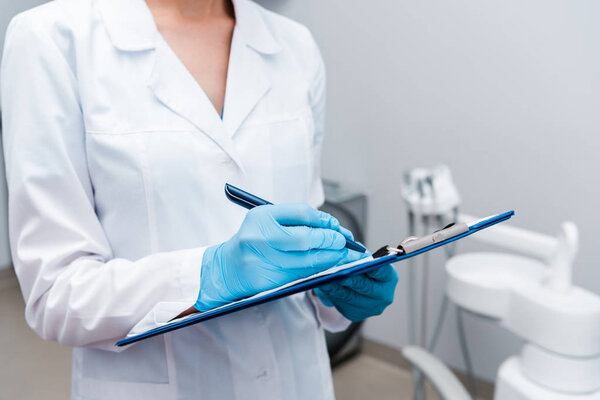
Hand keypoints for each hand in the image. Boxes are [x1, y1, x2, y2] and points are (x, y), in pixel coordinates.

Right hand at [194, 203, 353, 310]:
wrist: (229, 268)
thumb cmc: (254, 240)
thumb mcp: (267, 220)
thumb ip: (295, 219)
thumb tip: (331, 226)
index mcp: (261, 217)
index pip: (301, 213)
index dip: (324, 219)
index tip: (335, 225)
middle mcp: (261, 238)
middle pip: (306, 238)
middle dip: (330, 240)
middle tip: (344, 241)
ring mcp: (264, 261)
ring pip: (308, 261)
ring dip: (331, 258)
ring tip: (343, 255)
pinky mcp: (270, 281)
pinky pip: (303, 275)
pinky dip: (320, 270)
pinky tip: (329, 266)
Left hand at [315, 252, 397, 321]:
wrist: (360, 286)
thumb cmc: (363, 269)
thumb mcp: (365, 258)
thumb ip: (359, 254)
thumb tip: (347, 249)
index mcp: (389, 277)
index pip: (382, 272)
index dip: (372, 268)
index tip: (361, 263)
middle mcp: (384, 295)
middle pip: (365, 287)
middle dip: (351, 279)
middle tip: (339, 273)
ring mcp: (371, 307)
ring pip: (351, 298)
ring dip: (337, 288)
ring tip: (325, 280)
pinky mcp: (356, 314)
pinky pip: (343, 305)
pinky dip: (333, 295)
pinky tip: (324, 287)